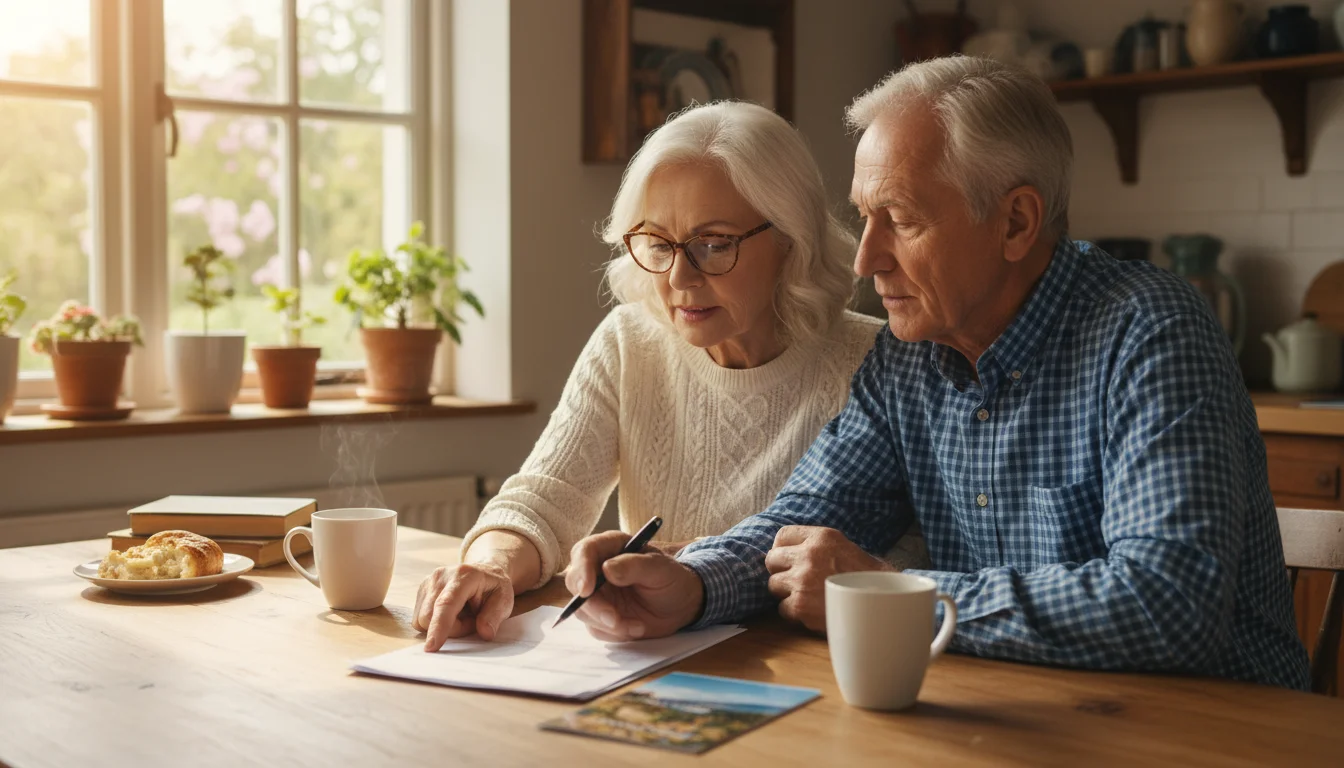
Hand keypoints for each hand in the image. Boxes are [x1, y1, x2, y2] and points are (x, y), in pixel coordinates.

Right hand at [413, 530, 540, 651]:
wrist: (484, 572)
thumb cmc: (494, 588)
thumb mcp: (504, 600)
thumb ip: (494, 616)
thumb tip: (484, 632)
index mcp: (463, 576)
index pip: (446, 604)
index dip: (439, 626)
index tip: (432, 646)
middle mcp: (441, 576)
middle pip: (430, 617)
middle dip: (451, 629)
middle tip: (471, 622)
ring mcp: (428, 582)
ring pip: (422, 620)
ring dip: (443, 627)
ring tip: (462, 616)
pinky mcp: (421, 591)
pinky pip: (420, 619)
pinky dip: (435, 623)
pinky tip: (451, 614)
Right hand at [565, 530, 704, 641]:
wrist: (681, 606)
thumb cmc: (671, 579)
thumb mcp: (660, 569)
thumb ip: (635, 565)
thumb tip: (607, 569)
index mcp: (610, 547)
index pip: (584, 551)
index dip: (581, 569)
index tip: (587, 590)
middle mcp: (598, 569)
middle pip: (576, 584)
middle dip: (593, 606)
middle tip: (614, 619)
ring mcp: (597, 594)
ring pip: (583, 610)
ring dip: (608, 624)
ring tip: (638, 626)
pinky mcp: (600, 616)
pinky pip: (595, 628)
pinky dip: (615, 633)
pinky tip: (636, 628)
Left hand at [764, 526, 891, 632]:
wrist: (884, 603)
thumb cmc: (865, 577)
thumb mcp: (843, 547)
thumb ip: (815, 545)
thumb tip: (784, 550)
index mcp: (821, 537)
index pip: (782, 535)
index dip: (782, 549)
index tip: (787, 559)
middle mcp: (809, 555)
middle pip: (772, 560)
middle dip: (781, 571)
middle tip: (795, 580)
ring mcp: (802, 580)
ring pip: (774, 585)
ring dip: (787, 593)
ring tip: (807, 596)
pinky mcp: (801, 605)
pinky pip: (782, 608)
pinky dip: (794, 613)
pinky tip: (812, 611)